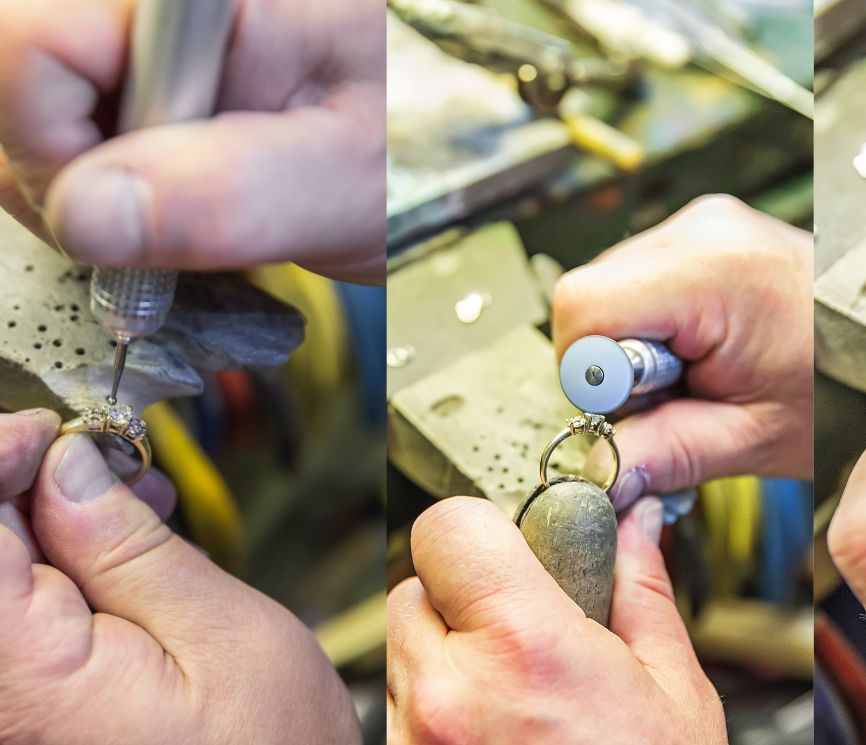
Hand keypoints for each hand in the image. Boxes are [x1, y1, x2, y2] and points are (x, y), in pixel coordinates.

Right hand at [0, 0, 383, 282]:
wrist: (440, 149)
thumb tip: (92, 212)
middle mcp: (160, 4)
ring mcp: (143, 37)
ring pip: (33, 116)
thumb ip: (231, 193)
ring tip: (194, 209)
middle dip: (74, 181)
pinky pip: (70, 134)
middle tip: (178, 220)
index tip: (137, 214)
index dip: (60, 150)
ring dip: (94, 193)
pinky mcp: (138, 74)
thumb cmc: (420, 149)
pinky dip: (110, 191)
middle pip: (13, 80)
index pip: (25, 46)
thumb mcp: (347, 182)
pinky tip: (178, 200)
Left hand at [0, 410, 364, 744]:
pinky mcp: (17, 734)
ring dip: (39, 531)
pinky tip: (107, 562)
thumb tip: (64, 465)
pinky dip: (45, 580)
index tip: (58, 434)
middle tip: (106, 467)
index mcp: (19, 687)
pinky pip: (10, 628)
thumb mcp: (222, 633)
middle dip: (23, 489)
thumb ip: (127, 546)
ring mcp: (0, 732)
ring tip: (127, 510)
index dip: (1, 457)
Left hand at [387, 496, 730, 744]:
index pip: (447, 527)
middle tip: (522, 635)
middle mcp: (449, 696)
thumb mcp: (676, 697)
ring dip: (447, 661)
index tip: (510, 548)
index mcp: (526, 648)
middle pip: (416, 588)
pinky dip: (437, 719)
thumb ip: (641, 596)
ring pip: (402, 657)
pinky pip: (399, 723)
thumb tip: (633, 530)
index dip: (482, 527)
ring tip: (516, 705)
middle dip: (465, 599)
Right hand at [552, 194, 812, 512]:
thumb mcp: (755, 438)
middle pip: (587, 299)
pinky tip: (701, 350)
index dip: (595, 374)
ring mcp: (703, 222)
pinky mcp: (706, 230)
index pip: (582, 309)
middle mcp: (701, 229)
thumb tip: (594, 471)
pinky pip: (637, 281)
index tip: (642, 408)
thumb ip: (665, 452)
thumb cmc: (844, 386)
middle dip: (614, 365)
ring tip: (699, 373)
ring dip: (633, 347)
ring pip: (606, 291)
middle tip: (680, 397)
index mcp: (715, 273)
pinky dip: (653, 326)